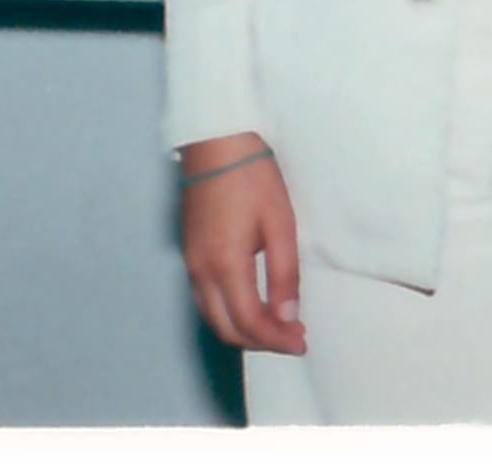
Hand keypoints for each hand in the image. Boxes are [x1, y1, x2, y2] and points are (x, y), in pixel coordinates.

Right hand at [179, 132, 303, 354]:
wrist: (217, 147)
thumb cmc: (254, 180)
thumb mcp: (280, 224)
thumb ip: (284, 274)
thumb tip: (287, 317)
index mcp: (225, 266)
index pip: (248, 322)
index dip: (275, 340)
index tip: (301, 343)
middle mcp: (201, 273)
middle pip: (226, 328)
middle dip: (260, 342)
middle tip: (294, 338)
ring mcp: (191, 265)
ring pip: (213, 317)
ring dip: (244, 330)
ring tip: (279, 327)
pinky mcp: (190, 255)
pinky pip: (207, 300)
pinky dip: (230, 313)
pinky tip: (253, 307)